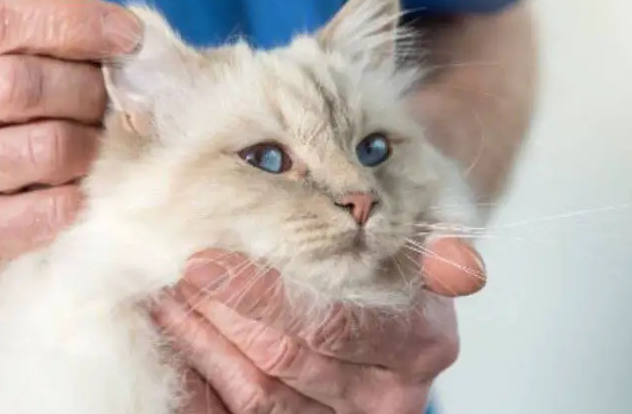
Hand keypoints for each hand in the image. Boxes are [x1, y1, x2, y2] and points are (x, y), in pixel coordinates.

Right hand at [0, 0, 140, 336]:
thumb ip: (30, 46)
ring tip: (98, 146)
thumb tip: (124, 40)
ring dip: (91, 145)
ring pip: (44, 146)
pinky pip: (47, 208)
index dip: (71, 20)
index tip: (128, 35)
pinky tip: (81, 190)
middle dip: (86, 89)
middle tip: (113, 104)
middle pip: (18, 83)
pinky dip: (81, 196)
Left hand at [154, 238, 485, 413]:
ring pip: (258, 392)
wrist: (393, 292)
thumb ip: (438, 244)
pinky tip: (175, 324)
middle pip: (287, 359)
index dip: (262, 294)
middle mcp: (388, 394)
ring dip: (203, 338)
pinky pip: (238, 412)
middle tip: (176, 266)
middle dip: (223, 311)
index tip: (206, 257)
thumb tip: (462, 269)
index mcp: (422, 343)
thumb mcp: (425, 235)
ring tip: (169, 290)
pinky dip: (201, 369)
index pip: (333, 324)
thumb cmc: (395, 252)